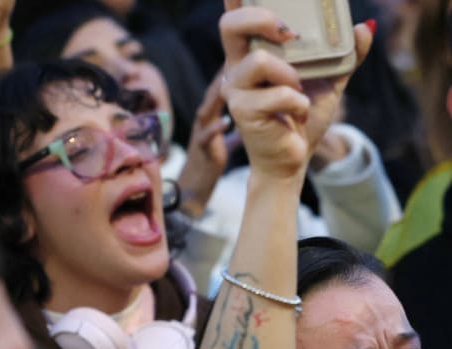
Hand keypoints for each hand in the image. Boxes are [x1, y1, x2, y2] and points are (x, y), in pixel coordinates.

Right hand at [177, 71, 240, 216]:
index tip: (249, 58)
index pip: (223, 88)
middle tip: (237, 61)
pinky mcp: (201, 149)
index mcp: (212, 114)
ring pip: (206, 108)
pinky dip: (216, 128)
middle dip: (224, 76)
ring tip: (230, 83)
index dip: (235, 73)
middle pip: (213, 92)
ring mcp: (200, 132)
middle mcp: (204, 119)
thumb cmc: (212, 161)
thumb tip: (256, 116)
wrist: (195, 187)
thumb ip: (239, 125)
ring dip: (218, 96)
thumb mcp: (228, 138)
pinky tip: (227, 122)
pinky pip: (206, 136)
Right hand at [218, 0, 372, 179]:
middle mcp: (237, 67)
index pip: (236, 18)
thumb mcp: (330, 82)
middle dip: (261, 18)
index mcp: (252, 53)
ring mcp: (237, 89)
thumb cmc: (303, 118)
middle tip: (288, 31)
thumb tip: (366, 26)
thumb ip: (346, 55)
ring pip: (259, 61)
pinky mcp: (243, 111)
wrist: (294, 160)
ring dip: (290, 74)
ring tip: (300, 90)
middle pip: (230, 26)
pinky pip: (277, 94)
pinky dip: (297, 102)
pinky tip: (298, 114)